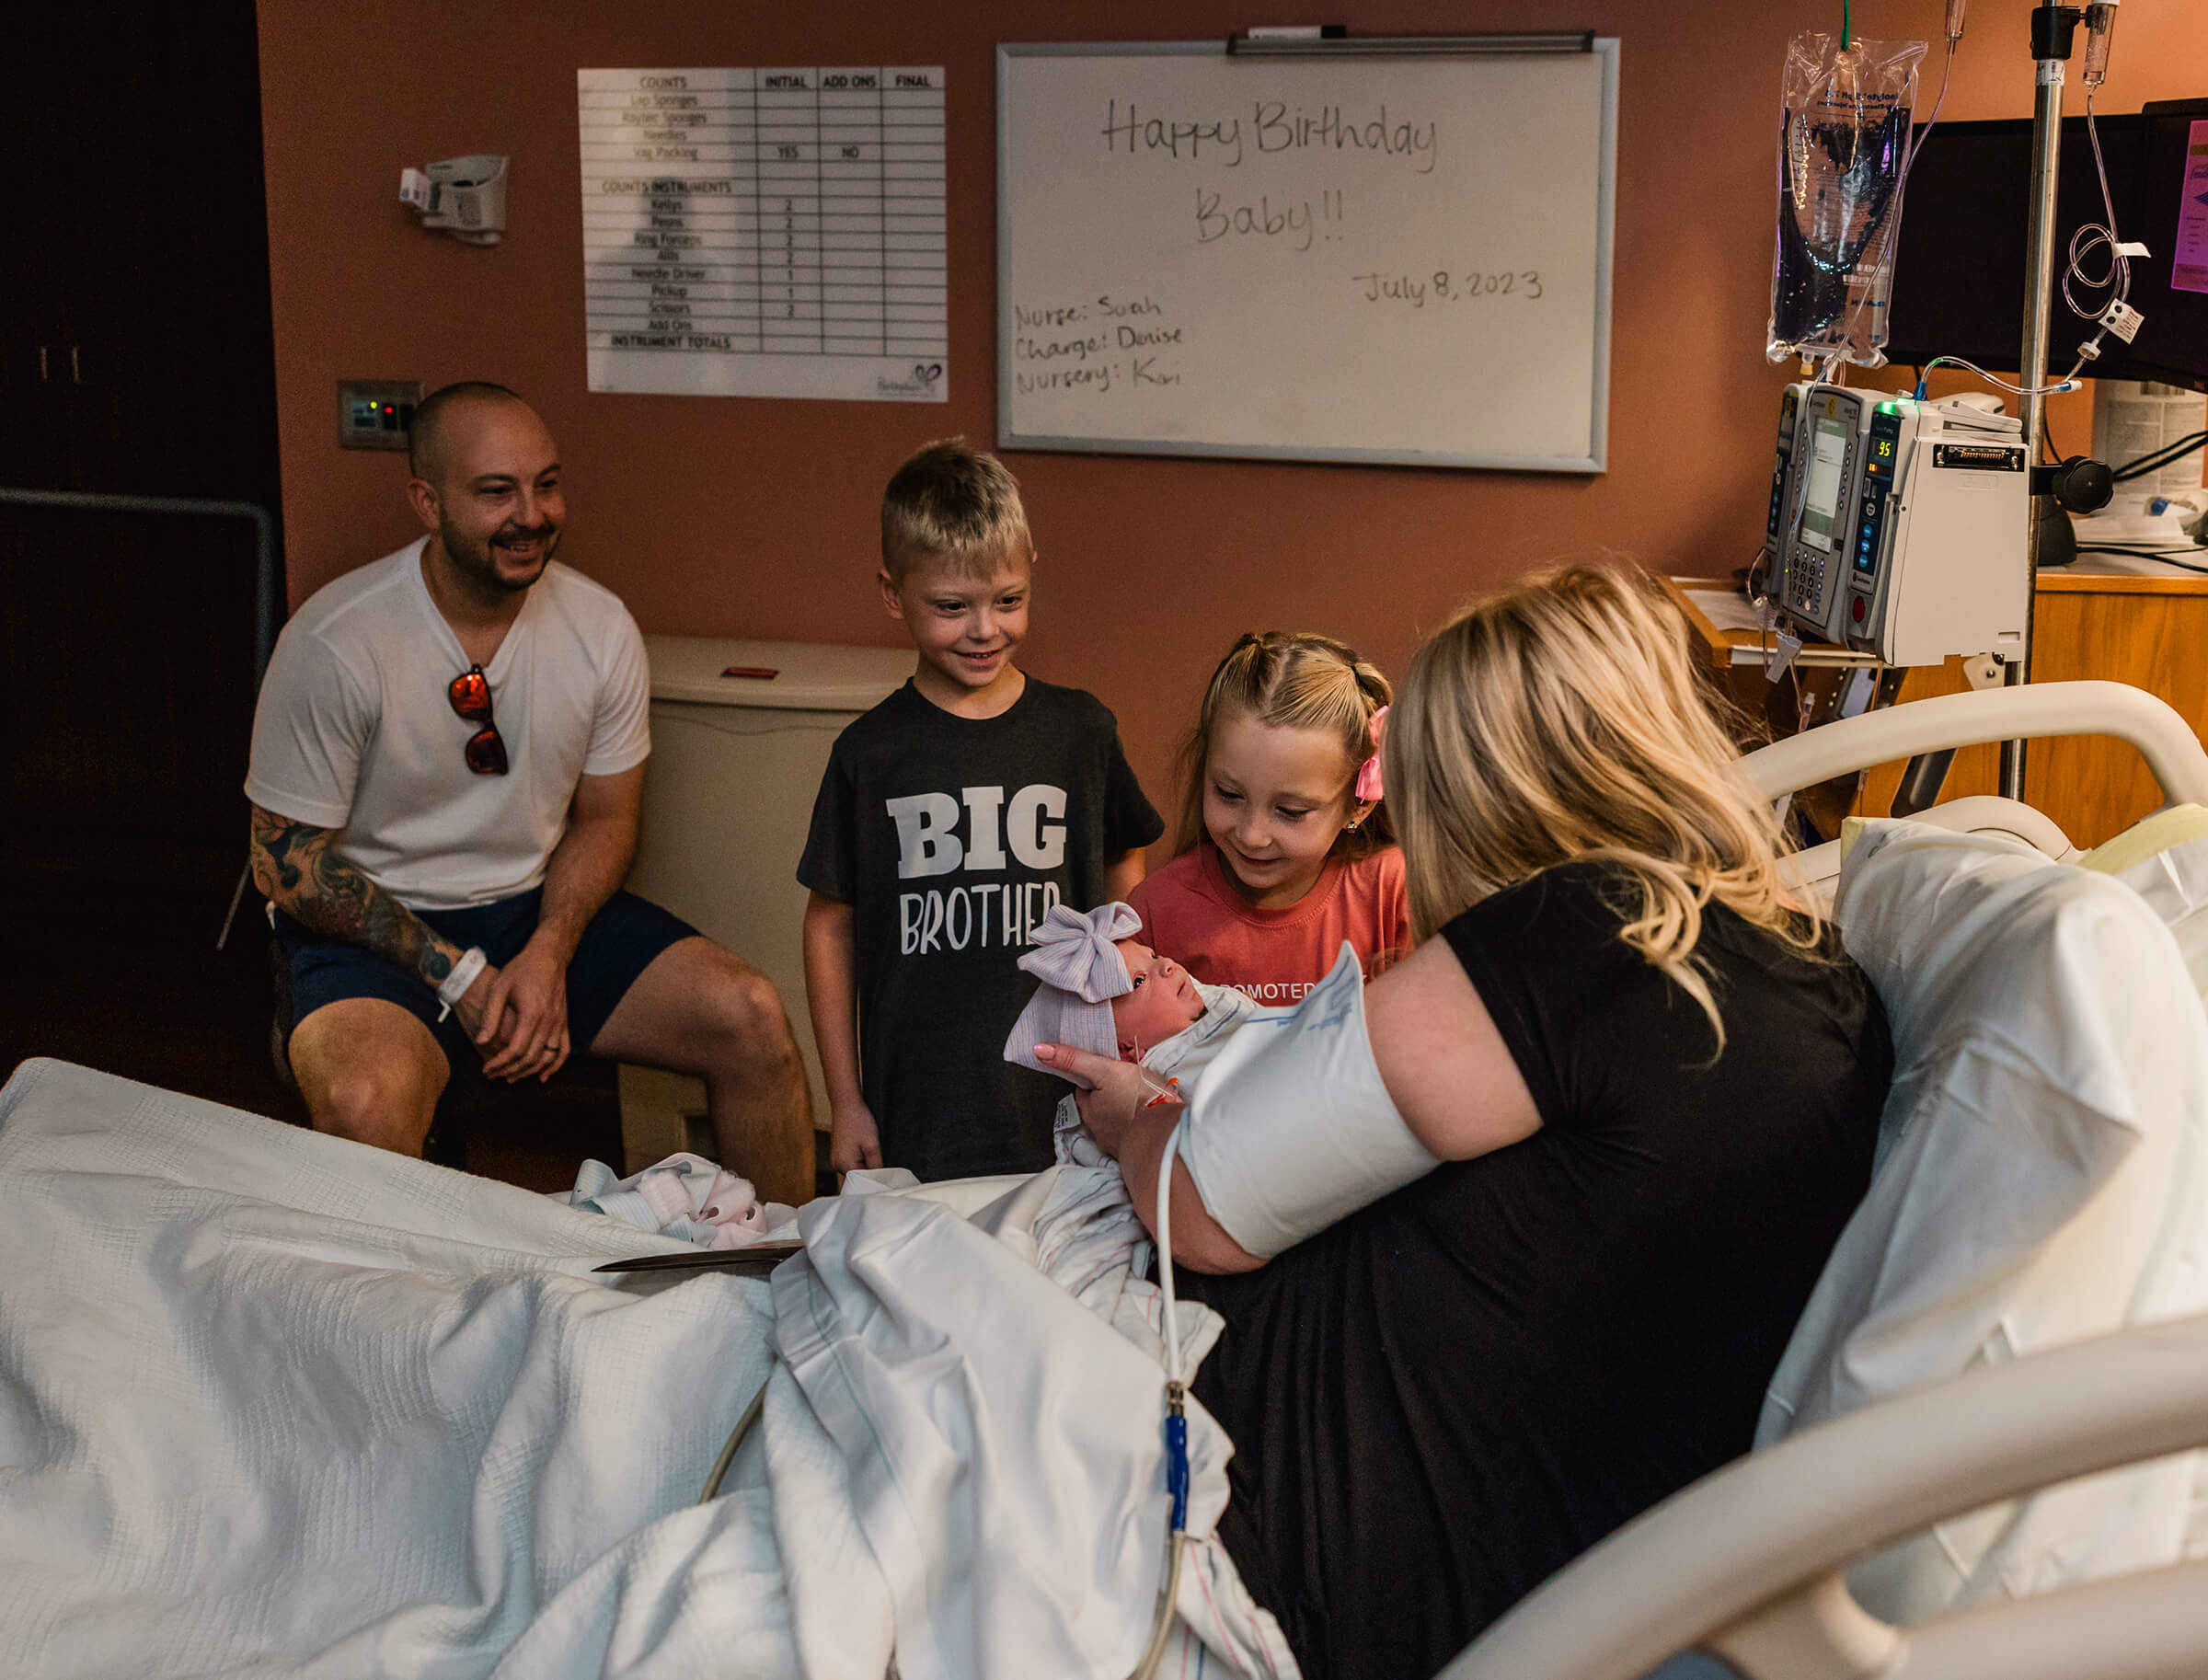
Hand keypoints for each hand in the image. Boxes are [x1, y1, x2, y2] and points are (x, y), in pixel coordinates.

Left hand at [475, 938, 571, 1081]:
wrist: (548, 956)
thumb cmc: (521, 969)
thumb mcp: (499, 988)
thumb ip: (490, 1016)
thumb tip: (481, 1041)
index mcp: (532, 1014)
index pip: (516, 1050)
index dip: (500, 1064)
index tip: (486, 1069)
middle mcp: (548, 1022)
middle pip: (530, 1058)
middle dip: (510, 1071)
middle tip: (493, 1075)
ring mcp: (559, 1023)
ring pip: (547, 1058)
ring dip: (529, 1072)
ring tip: (511, 1078)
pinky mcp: (564, 1022)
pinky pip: (563, 1050)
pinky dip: (555, 1066)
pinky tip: (543, 1076)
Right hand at [829, 1101, 881, 1173]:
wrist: (846, 1104)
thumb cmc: (858, 1122)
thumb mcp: (873, 1145)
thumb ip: (876, 1165)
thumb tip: (879, 1178)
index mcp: (844, 1165)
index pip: (863, 1181)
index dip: (875, 1177)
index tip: (885, 1172)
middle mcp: (836, 1164)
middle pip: (858, 1176)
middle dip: (870, 1169)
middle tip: (879, 1157)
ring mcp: (836, 1158)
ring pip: (856, 1167)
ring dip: (865, 1162)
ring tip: (871, 1148)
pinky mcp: (838, 1152)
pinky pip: (852, 1160)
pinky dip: (860, 1156)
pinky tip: (865, 1145)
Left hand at [1034, 1043, 1176, 1161]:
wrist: (1165, 1134)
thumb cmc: (1138, 1100)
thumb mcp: (1106, 1070)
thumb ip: (1075, 1060)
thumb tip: (1039, 1049)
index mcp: (1090, 1108)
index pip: (1084, 1090)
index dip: (1093, 1078)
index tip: (1103, 1072)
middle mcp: (1099, 1128)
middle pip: (1098, 1107)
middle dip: (1107, 1096)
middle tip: (1122, 1084)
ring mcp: (1118, 1143)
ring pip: (1115, 1122)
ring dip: (1122, 1113)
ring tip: (1137, 1101)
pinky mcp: (1137, 1151)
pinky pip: (1132, 1136)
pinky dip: (1137, 1127)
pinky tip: (1148, 1119)